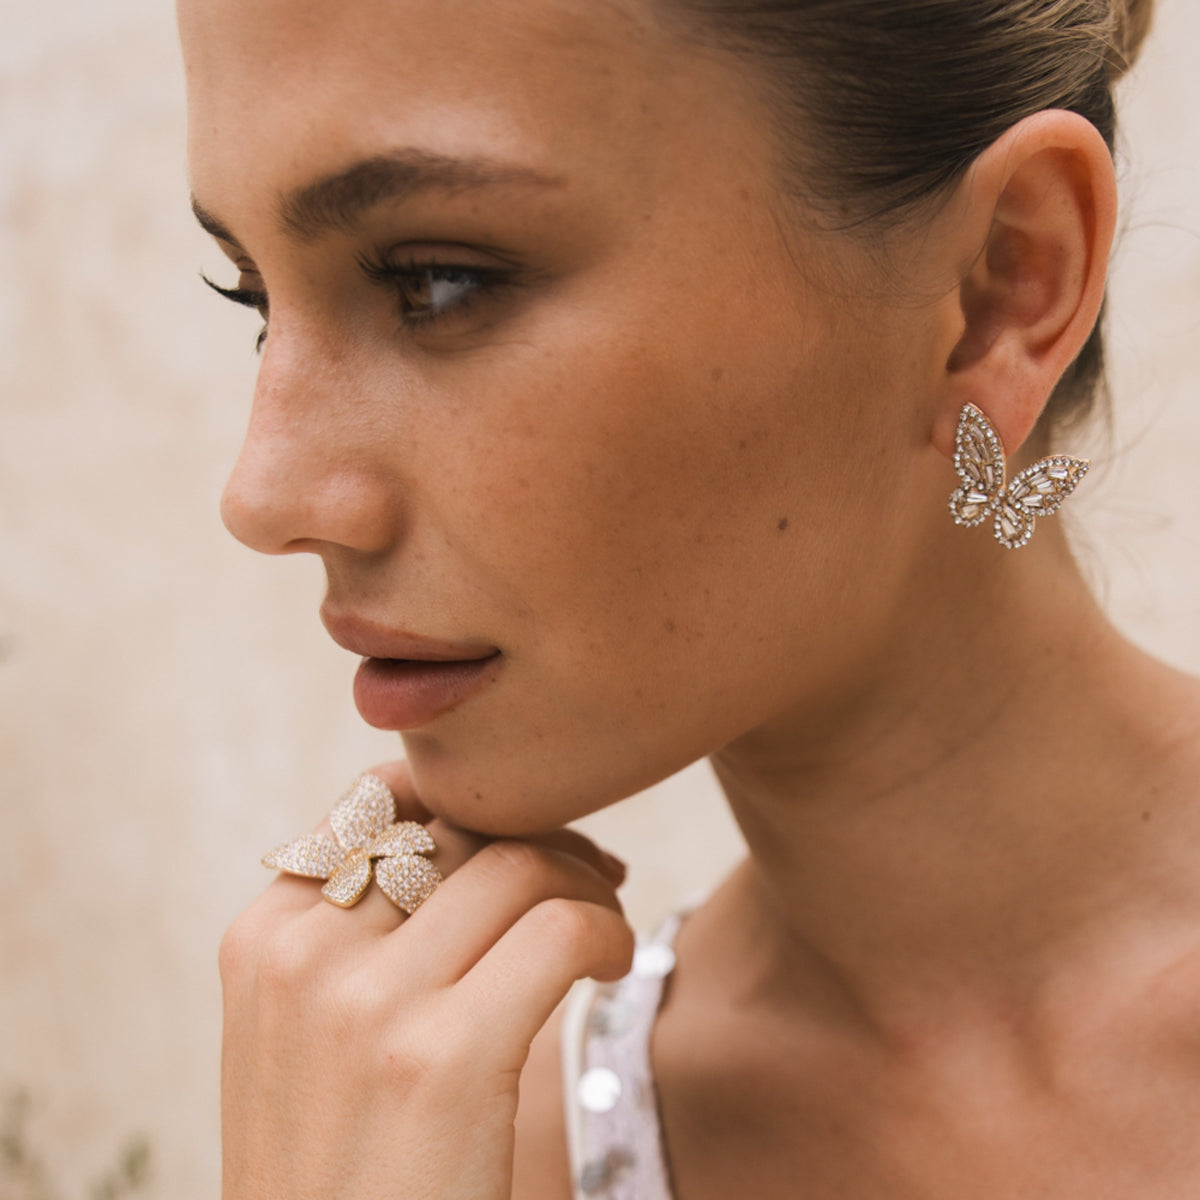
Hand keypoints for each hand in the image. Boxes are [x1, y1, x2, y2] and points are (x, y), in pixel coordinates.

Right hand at [218, 760, 632, 1198]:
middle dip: (541, 838)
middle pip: (461, 829)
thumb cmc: (340, 1168)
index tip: (525, 839)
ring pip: (519, 865)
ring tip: (604, 930)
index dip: (472, 805)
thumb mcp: (310, 1036)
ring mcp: (365, 1004)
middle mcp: (303, 953)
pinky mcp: (441, 1059)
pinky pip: (562, 929)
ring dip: (585, 882)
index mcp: (265, 937)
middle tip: (590, 878)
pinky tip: (611, 968)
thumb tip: (467, 838)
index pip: (384, 801)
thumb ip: (359, 935)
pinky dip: (608, 933)